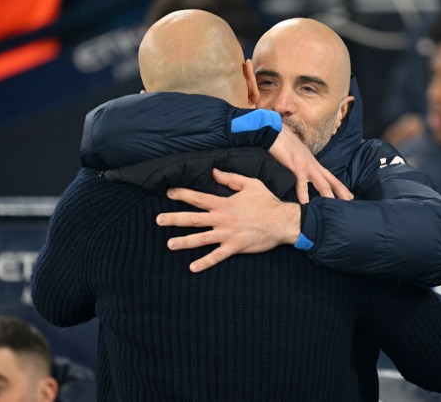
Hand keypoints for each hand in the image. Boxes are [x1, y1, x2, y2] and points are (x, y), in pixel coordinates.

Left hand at [156, 168, 300, 272]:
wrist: (282, 222)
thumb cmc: (267, 202)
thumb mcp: (250, 184)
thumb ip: (231, 178)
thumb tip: (214, 172)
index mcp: (224, 204)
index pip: (198, 198)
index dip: (182, 194)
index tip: (168, 192)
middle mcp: (222, 219)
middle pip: (193, 219)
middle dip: (174, 219)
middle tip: (158, 220)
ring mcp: (227, 234)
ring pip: (201, 239)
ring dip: (184, 242)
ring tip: (169, 245)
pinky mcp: (235, 247)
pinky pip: (217, 256)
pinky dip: (205, 263)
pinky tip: (192, 267)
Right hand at [269, 125, 352, 202]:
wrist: (272, 131)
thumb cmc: (281, 142)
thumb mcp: (295, 155)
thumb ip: (300, 164)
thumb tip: (299, 173)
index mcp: (312, 162)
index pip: (330, 177)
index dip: (340, 187)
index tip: (348, 196)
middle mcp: (312, 164)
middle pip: (331, 181)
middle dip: (342, 193)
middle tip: (350, 203)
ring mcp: (305, 165)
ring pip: (322, 184)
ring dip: (328, 196)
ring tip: (333, 208)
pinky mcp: (296, 166)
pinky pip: (301, 183)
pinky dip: (303, 194)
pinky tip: (305, 204)